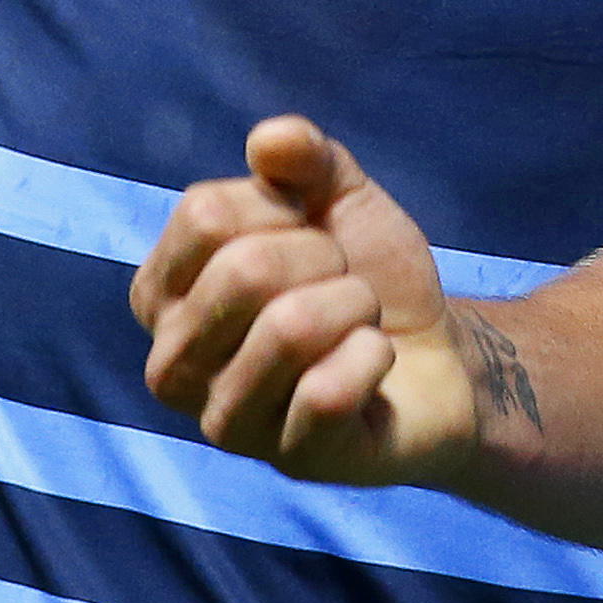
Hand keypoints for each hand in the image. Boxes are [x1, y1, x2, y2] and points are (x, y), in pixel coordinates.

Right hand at [129, 117, 490, 485]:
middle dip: (324, 259)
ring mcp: (225, 424)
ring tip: (358, 323)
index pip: (203, 214)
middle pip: (243, 270)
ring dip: (355, 306)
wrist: (439, 355)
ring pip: (289, 328)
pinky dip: (373, 357)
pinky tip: (372, 370)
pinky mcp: (288, 462)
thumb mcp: (340, 196)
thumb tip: (270, 140)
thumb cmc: (365, 272)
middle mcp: (172, 366)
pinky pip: (331, 390)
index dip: (281, 207)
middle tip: (341, 284)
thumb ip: (304, 157)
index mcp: (163, 293)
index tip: (306, 233)